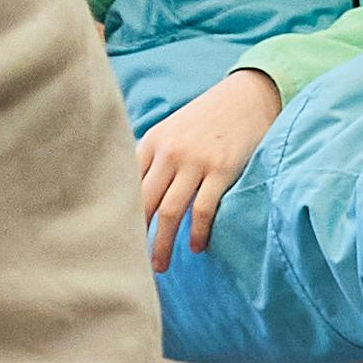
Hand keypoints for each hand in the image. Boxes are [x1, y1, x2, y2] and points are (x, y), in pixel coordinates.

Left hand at [135, 67, 281, 271]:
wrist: (248, 96)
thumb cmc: (207, 118)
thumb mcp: (172, 129)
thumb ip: (152, 157)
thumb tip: (130, 194)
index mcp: (152, 141)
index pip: (126, 185)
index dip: (118, 214)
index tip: (114, 238)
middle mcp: (170, 152)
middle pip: (143, 203)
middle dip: (135, 237)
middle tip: (131, 263)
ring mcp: (196, 161)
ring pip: (170, 211)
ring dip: (163, 244)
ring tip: (161, 266)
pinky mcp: (222, 169)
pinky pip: (203, 209)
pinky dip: (197, 232)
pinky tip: (196, 246)